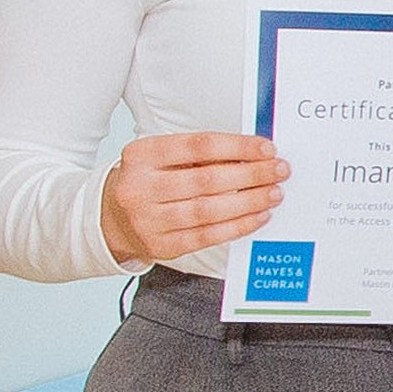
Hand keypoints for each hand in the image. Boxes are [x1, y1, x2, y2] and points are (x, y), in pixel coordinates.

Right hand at [98, 132, 283, 266]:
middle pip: (207, 179)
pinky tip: (257, 216)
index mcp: (142, 155)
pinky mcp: (160, 245)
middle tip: (279, 171)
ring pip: (208, 210)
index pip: (199, 146)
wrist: (113, 218)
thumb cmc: (150, 181)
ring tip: (273, 193)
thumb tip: (253, 155)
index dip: (238, 146)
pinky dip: (237, 226)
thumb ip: (201, 155)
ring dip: (248, 201)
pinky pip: (207, 235)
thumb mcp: (164, 158)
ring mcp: (148, 219)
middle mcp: (140, 187)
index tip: (267, 148)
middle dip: (251, 174)